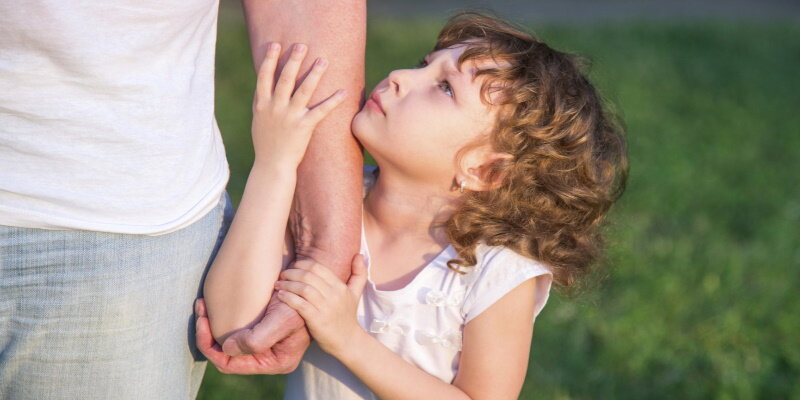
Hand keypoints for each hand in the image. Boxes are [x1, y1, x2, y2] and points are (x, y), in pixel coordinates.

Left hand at [195, 298, 309, 373]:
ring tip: (202, 306)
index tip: (202, 322)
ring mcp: (263, 346)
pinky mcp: (260, 332)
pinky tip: (212, 307)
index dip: (211, 346)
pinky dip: (219, 321)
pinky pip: (233, 333)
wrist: (310, 285)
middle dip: (207, 335)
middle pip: (225, 355)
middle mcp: (267, 358)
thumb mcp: (282, 320)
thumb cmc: (301, 302)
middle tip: (199, 309)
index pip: (231, 364)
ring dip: (211, 327)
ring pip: (226, 344)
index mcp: (275, 362)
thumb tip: (226, 349)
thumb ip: (256, 340)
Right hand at [252, 42, 345, 167]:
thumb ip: (261, 102)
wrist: (272, 165)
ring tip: (323, 60)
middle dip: (294, 60)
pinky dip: (333, 101)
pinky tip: (344, 91)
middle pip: (285, 79)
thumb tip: (263, 86)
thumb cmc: (265, 143)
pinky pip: (321, 111)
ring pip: (304, 91)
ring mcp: (290, 117)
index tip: (276, 45)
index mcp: (262, 104)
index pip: (264, 77)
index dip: (270, 60)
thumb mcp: (258, 120)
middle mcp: (275, 108)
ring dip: (314, 74)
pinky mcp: (304, 127)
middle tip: (302, 45)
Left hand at [275, 254, 367, 356]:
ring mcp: (325, 308)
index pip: (318, 267)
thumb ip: (359, 274)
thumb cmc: (348, 317)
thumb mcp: (356, 294)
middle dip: (292, 273)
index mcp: (340, 287)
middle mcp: (334, 295)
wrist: (348, 342)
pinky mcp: (317, 320)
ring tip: (278, 284)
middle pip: (308, 276)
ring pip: (303, 288)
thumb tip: (359, 255)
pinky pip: (299, 304)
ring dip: (287, 284)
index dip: (302, 264)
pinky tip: (281, 296)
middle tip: (283, 274)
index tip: (293, 267)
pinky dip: (288, 298)